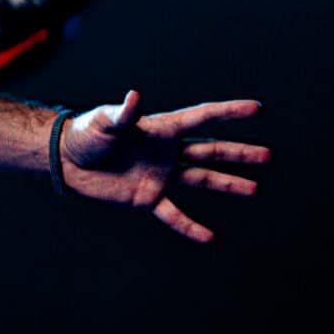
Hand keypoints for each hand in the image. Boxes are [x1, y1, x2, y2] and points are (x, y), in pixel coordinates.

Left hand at [59, 89, 268, 243]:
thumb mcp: (104, 122)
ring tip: (255, 188)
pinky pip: (173, 214)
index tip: (257, 108)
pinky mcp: (147, 197)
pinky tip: (209, 237)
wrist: (66, 161)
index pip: (202, 118)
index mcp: (161, 128)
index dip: (229, 112)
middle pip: (210, 150)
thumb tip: (135, 96)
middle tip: (268, 155)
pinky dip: (189, 226)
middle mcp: (167, 151)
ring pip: (201, 179)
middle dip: (238, 153)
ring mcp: (160, 174)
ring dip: (227, 184)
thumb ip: (124, 114)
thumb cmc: (84, 134)